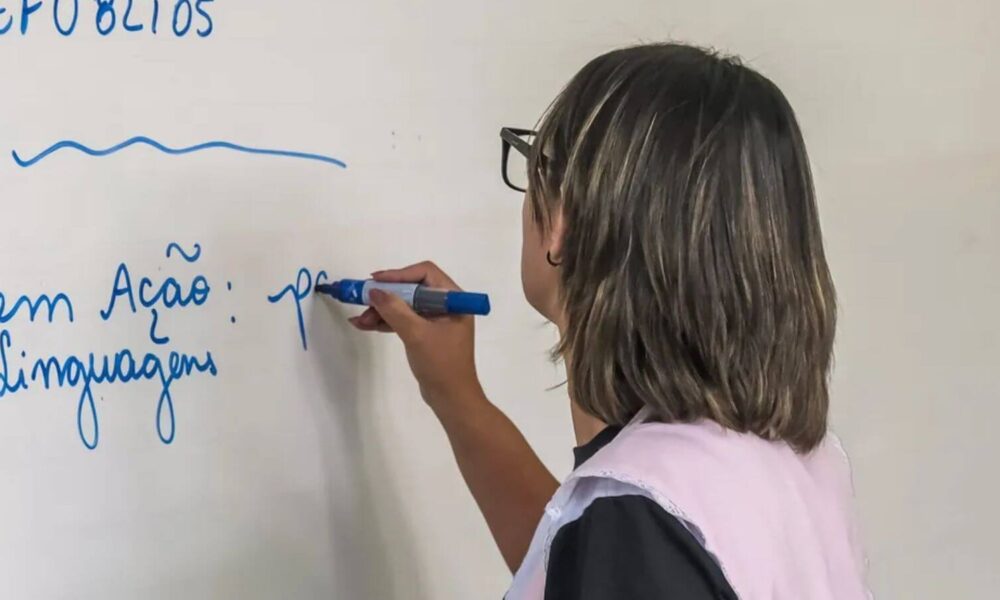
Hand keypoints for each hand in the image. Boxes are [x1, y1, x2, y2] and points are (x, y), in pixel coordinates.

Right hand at [349, 261, 483, 413]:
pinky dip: (386, 322)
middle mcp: (446, 305)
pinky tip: (365, 325)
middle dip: (386, 296)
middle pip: (412, 289)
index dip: (399, 275)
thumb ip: (395, 310)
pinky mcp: (427, 334)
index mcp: (453, 300)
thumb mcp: (416, 334)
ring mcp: (436, 320)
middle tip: (361, 300)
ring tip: (358, 320)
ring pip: (405, 306)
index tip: (375, 281)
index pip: (425, 273)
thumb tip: (374, 291)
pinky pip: (404, 320)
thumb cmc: (441, 364)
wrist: (452, 399)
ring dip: (382, 310)